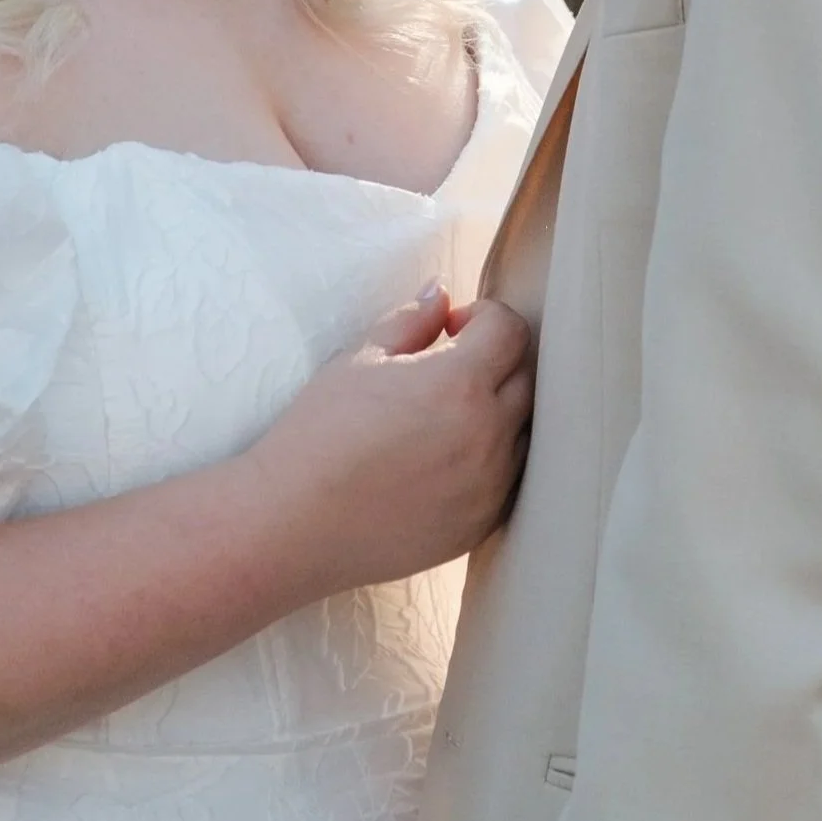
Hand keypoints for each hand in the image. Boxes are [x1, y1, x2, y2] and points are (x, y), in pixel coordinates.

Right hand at [242, 288, 533, 596]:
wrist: (295, 521)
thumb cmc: (320, 434)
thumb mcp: (359, 360)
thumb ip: (411, 321)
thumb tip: (441, 295)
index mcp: (459, 384)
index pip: (511, 330)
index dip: (485, 316)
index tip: (453, 327)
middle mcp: (487, 436)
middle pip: (526, 377)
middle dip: (497, 358)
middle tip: (451, 364)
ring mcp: (489, 487)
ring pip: (523, 430)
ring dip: (500, 409)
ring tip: (447, 413)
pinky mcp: (479, 525)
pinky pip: (508, 478)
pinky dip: (492, 458)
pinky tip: (447, 457)